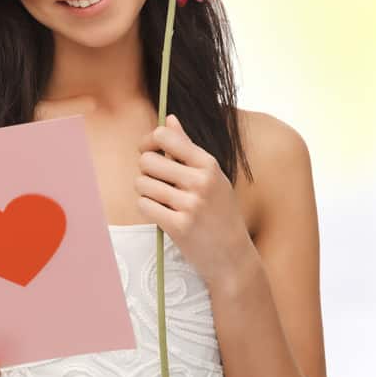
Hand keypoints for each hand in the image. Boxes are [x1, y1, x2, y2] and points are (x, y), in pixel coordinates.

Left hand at [135, 113, 250, 285]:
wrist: (233, 257)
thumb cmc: (220, 214)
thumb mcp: (212, 177)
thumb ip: (188, 148)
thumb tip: (169, 119)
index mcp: (209, 164)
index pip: (165, 137)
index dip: (149, 142)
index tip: (148, 151)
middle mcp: (200, 181)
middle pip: (148, 161)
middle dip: (146, 171)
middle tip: (158, 183)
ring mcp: (190, 204)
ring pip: (142, 184)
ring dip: (146, 192)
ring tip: (163, 202)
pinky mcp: (178, 226)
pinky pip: (144, 205)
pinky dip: (148, 209)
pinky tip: (162, 214)